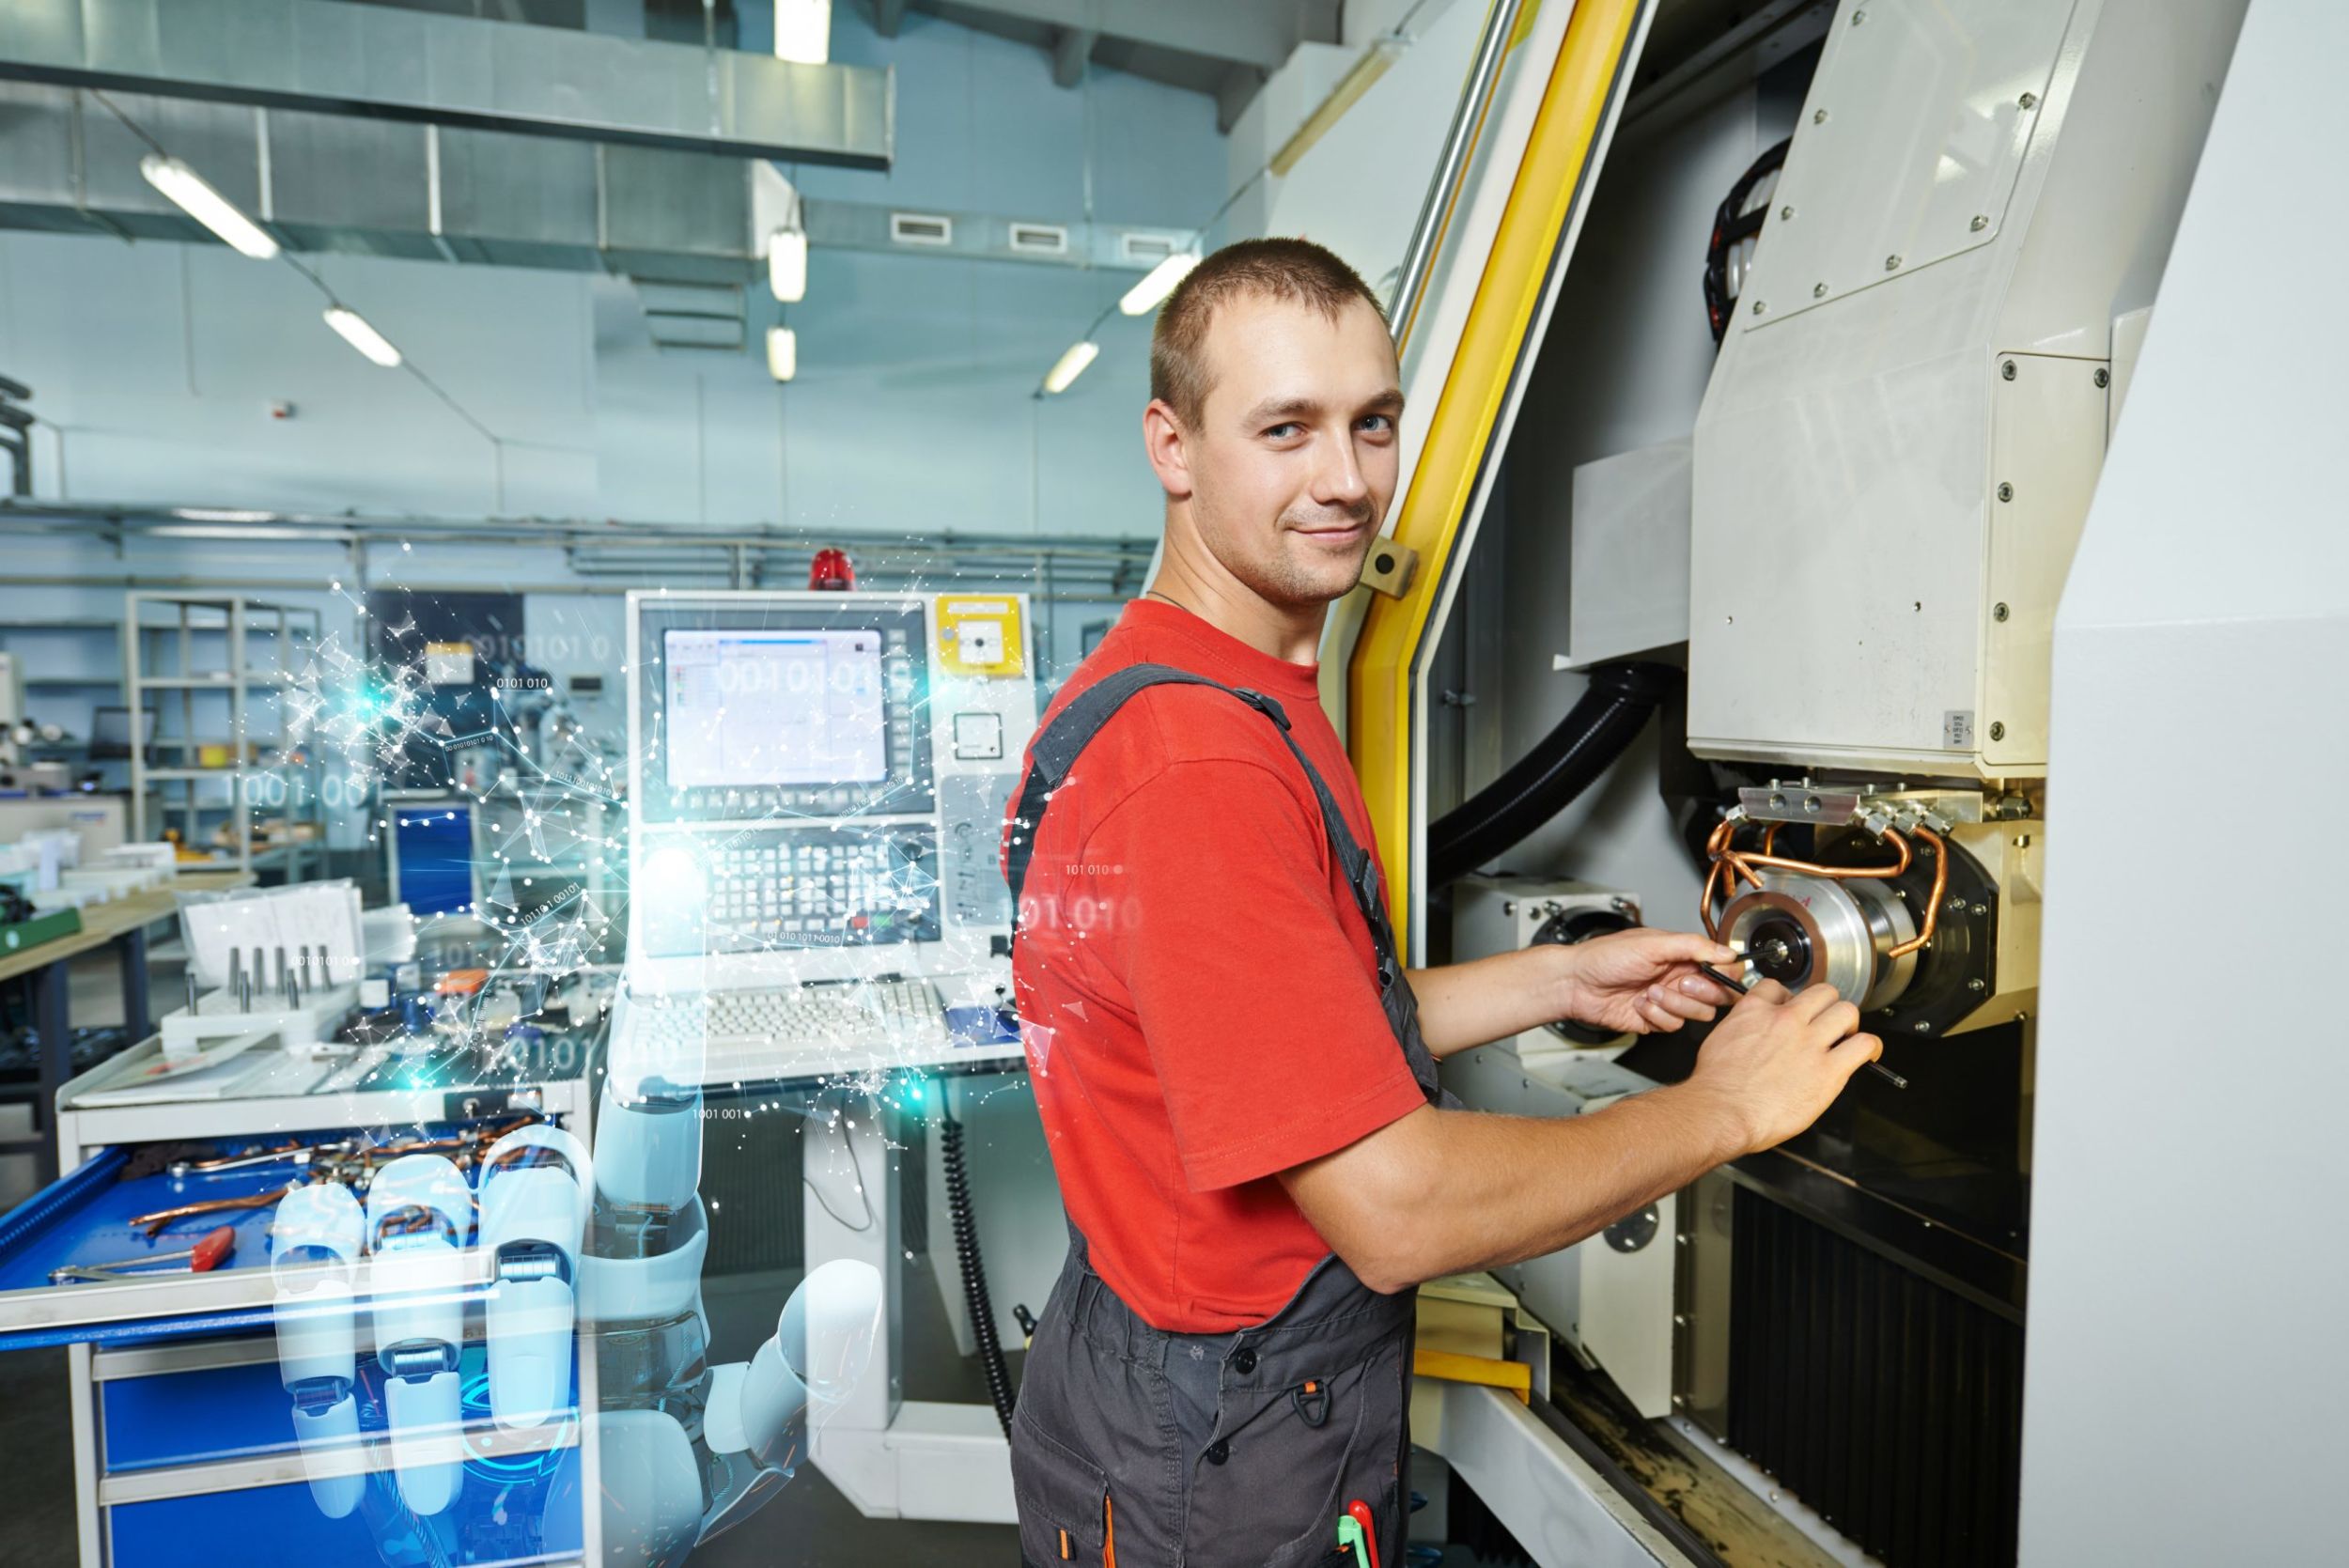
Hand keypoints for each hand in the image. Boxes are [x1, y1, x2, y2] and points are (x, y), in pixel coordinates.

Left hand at [1557, 928, 1744, 1034]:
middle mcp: (1680, 978)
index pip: (1723, 968)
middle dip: (1702, 991)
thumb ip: (1693, 946)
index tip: (1717, 974)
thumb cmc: (1606, 957)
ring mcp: (1669, 1001)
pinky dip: (1656, 1016)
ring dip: (1674, 1004)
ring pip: (1698, 1014)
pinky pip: (1674, 1026)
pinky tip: (1638, 1004)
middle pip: (1717, 995)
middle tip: (1681, 983)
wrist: (1576, 983)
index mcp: (1683, 955)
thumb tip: (1728, 952)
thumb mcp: (1652, 944)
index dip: (1726, 974)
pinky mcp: (1656, 1021)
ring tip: (1649, 991)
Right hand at [1685, 979, 1881, 1153]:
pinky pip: (1863, 1044)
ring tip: (1845, 1037)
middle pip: (1821, 992)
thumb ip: (1741, 1028)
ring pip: (1847, 1011)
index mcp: (1755, 1011)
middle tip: (1824, 1022)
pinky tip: (1866, 1054)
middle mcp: (1785, 1020)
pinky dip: (1869, 1047)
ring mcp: (1810, 1043)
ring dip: (1848, 1023)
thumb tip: (1752, 1032)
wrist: (1722, 1112)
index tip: (1790, 1012)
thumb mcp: (1718, 1041)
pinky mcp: (1829, 1069)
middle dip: (1825, 1006)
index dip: (1787, 999)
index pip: (1778, 987)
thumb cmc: (1716, 1087)